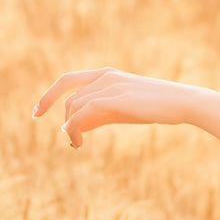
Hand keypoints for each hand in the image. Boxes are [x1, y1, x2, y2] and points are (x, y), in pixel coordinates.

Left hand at [32, 68, 189, 147]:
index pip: (67, 81)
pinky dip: (75, 128)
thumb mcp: (123, 108)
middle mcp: (104, 76)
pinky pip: (83, 114)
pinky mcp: (116, 99)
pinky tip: (77, 141)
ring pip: (75, 107)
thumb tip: (74, 128)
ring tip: (77, 144)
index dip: (49, 96)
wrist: (182, 102)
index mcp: (106, 74)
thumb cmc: (155, 106)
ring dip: (70, 129)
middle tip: (69, 141)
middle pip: (69, 98)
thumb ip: (99, 114)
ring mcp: (110, 86)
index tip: (37, 112)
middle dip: (63, 119)